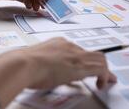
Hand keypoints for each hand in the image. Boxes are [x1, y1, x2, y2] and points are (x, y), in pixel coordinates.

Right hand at [0, 38, 115, 107]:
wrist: (23, 64)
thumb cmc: (23, 65)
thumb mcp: (35, 62)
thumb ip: (43, 65)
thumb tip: (44, 73)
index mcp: (57, 44)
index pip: (77, 51)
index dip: (83, 60)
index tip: (84, 69)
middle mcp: (68, 46)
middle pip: (91, 53)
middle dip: (99, 64)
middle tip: (103, 75)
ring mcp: (75, 54)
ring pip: (99, 58)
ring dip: (104, 71)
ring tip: (106, 81)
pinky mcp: (80, 65)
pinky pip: (100, 68)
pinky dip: (105, 76)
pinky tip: (102, 84)